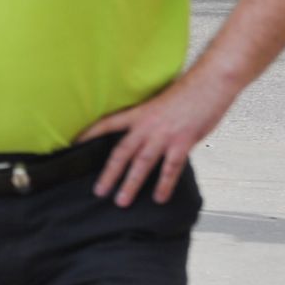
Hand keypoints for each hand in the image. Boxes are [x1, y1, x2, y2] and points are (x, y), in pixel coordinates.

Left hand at [77, 78, 232, 206]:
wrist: (210, 82)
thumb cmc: (187, 91)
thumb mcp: (160, 101)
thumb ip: (149, 118)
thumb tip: (143, 132)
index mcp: (139, 113)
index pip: (107, 124)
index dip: (90, 134)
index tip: (74, 146)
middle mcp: (147, 125)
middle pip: (121, 152)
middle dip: (109, 173)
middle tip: (98, 191)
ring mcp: (164, 135)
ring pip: (142, 163)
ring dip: (131, 184)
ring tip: (122, 201)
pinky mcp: (182, 142)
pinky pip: (170, 168)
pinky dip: (164, 184)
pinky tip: (159, 198)